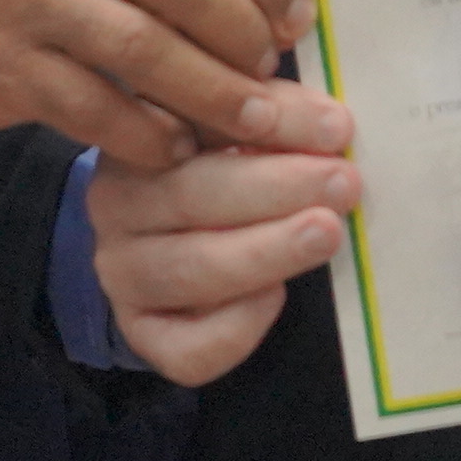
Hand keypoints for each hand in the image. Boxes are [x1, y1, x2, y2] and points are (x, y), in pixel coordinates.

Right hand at [0, 0, 346, 165]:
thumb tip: (284, 6)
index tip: (298, 20)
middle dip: (243, 38)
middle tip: (273, 79)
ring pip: (143, 50)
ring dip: (208, 94)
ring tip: (246, 122)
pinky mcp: (3, 66)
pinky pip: (95, 108)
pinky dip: (147, 134)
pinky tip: (177, 146)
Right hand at [90, 137, 360, 384]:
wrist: (176, 238)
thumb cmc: (226, 167)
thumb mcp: (246, 126)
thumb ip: (278, 114)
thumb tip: (331, 123)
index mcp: (143, 133)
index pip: (203, 121)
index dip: (273, 122)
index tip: (337, 128)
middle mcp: (117, 201)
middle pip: (192, 194)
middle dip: (278, 189)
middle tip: (343, 184)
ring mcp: (123, 271)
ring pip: (191, 268)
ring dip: (266, 251)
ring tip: (327, 234)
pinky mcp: (141, 332)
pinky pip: (185, 345)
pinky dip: (236, 326)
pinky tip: (275, 296)